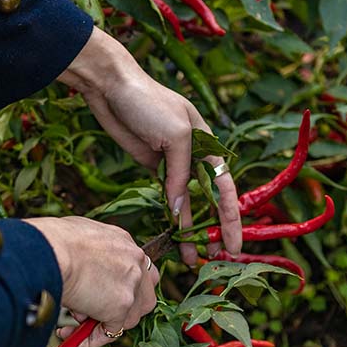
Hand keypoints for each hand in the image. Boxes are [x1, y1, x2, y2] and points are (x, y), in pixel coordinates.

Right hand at [24, 216, 157, 346]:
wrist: (48, 251)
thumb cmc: (50, 243)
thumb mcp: (77, 240)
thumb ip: (87, 257)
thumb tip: (79, 272)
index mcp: (123, 242)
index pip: (136, 269)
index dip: (123, 287)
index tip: (105, 295)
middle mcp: (134, 261)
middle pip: (145, 294)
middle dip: (126, 310)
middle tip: (97, 315)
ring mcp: (131, 284)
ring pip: (130, 316)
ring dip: (104, 324)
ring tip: (74, 324)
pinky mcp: (121, 305)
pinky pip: (112, 331)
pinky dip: (93, 338)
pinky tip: (73, 336)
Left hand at [58, 27, 241, 263]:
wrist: (112, 87)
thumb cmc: (150, 102)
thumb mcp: (175, 136)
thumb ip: (180, 174)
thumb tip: (179, 209)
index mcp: (209, 144)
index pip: (226, 187)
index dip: (232, 218)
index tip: (235, 246)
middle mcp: (195, 156)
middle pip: (209, 200)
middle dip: (215, 229)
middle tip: (217, 259)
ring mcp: (173, 163)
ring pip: (185, 204)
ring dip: (188, 230)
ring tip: (189, 259)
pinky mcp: (152, 167)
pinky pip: (165, 197)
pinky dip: (169, 215)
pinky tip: (172, 234)